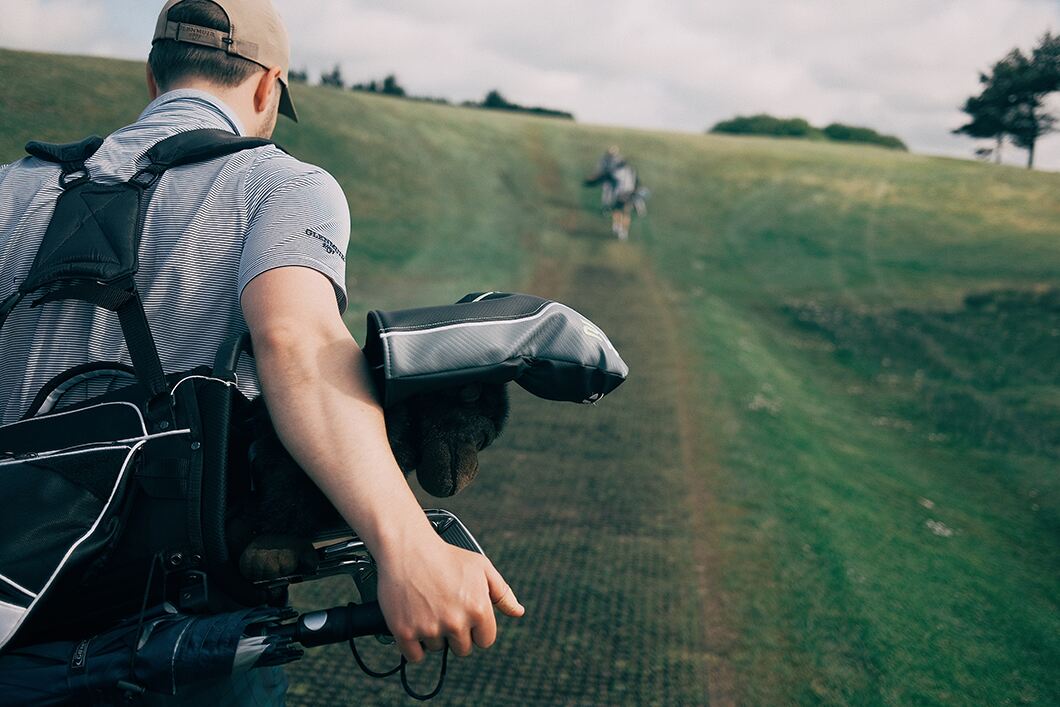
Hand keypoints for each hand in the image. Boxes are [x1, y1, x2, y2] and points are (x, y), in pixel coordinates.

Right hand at [374, 529, 523, 662]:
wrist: (408, 547)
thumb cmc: (446, 556)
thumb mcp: (481, 567)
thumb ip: (503, 593)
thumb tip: (518, 612)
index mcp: (478, 608)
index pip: (485, 641)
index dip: (476, 629)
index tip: (465, 616)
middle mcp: (456, 622)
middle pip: (462, 649)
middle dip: (455, 633)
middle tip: (444, 609)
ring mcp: (429, 628)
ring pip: (437, 649)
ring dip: (433, 635)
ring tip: (427, 607)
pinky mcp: (404, 632)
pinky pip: (415, 656)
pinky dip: (413, 644)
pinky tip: (414, 623)